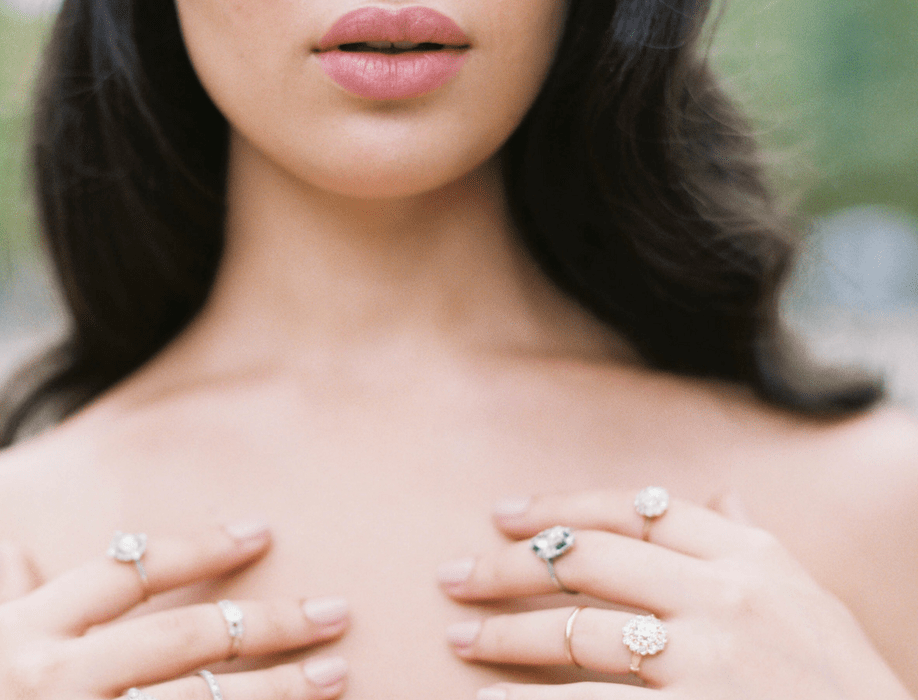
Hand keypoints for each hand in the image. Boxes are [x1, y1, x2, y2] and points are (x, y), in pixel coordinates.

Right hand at [0, 522, 349, 699]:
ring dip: (277, 689)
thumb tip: (10, 548)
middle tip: (334, 611)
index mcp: (22, 631)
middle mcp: (51, 676)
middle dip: (266, 620)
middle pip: (182, 635)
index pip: (127, 569)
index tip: (261, 532)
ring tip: (336, 672)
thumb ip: (7, 604)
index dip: (200, 546)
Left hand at [437, 490, 913, 699]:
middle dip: (509, 567)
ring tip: (460, 641)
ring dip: (506, 635)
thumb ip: (755, 545)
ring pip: (579, 629)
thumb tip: (722, 496)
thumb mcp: (809, 598)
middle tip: (452, 577)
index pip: (634, 508)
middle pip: (589, 559)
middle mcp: (726, 594)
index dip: (559, 507)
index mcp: (749, 556)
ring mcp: (710, 657)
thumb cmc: (839, 680)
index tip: (503, 515)